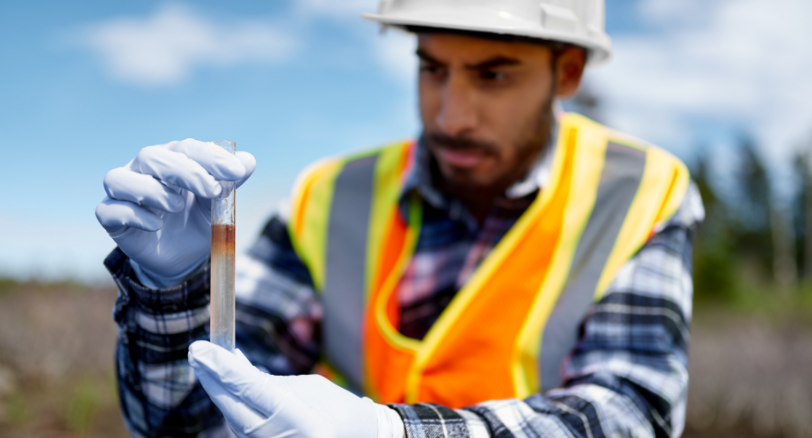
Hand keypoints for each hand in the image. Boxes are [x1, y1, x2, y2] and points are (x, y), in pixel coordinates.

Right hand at [95, 139, 255, 280]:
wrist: (182, 257)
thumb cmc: (198, 220)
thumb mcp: (219, 203)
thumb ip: (231, 181)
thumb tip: (248, 161)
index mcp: (172, 158)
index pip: (186, 148)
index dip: (211, 157)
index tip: (237, 172)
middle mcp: (143, 169)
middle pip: (152, 157)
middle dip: (184, 171)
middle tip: (213, 191)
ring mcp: (123, 193)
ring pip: (120, 179)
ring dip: (151, 191)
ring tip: (177, 207)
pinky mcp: (111, 217)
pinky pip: (110, 210)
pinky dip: (133, 215)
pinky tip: (156, 225)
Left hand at [188, 341, 404, 437]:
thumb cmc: (342, 411)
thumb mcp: (311, 389)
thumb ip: (271, 382)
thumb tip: (234, 366)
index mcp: (304, 422)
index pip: (253, 391)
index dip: (223, 368)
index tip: (201, 349)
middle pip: (235, 409)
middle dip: (212, 379)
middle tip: (196, 352)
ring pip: (234, 420)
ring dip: (218, 391)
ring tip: (206, 363)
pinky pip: (241, 429)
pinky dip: (231, 406)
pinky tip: (222, 386)